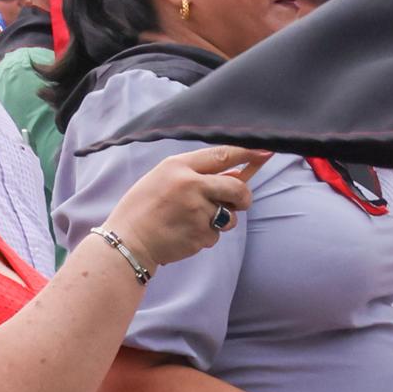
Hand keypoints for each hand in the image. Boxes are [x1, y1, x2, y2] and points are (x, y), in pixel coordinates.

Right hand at [102, 146, 261, 270]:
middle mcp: (190, 185)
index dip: (247, 153)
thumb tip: (234, 176)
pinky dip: (206, 235)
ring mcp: (197, 211)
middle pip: (237, 188)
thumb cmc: (143, 207)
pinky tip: (185, 233)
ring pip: (230, 215)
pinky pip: (216, 234)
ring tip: (192, 221)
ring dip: (221, 220)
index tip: (265, 151)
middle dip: (243, 197)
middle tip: (238, 202)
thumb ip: (195, 174)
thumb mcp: (162, 178)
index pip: (221, 155)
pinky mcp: (201, 234)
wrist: (128, 240)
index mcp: (178, 166)